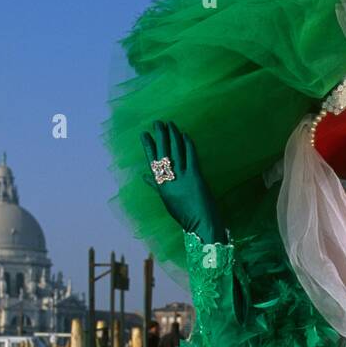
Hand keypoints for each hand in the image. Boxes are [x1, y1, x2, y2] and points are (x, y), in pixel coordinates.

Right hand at [141, 121, 225, 245]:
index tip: (144, 134)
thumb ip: (156, 185)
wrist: (200, 224)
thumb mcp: (166, 199)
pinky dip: (187, 144)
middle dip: (159, 136)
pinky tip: (185, 135)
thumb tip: (145, 176)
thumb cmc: (184, 214)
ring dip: (173, 136)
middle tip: (157, 122)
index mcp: (161, 185)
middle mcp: (169, 180)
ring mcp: (182, 177)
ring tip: (170, 124)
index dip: (148, 146)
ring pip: (175, 151)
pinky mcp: (195, 177)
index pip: (152, 161)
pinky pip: (190, 156)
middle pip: (162, 153)